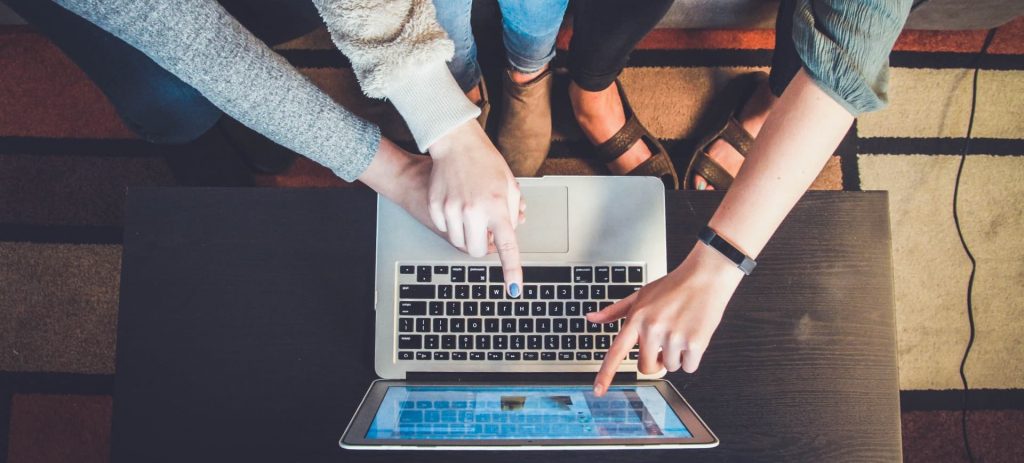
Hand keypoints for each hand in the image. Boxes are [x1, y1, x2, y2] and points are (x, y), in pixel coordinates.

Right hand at [427, 120, 524, 294]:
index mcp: (497, 206)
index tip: (514, 289)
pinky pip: (445, 229)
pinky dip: (452, 224)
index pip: (507, 246)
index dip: (511, 270)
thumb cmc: (485, 162)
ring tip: (472, 214)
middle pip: (476, 251)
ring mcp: (452, 209)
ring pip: (459, 243)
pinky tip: (456, 205)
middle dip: (482, 246)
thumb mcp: (509, 185)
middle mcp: (474, 211)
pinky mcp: (436, 207)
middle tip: (486, 231)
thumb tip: (511, 233)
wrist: (455, 143)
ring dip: (467, 236)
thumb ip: (513, 212)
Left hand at [588, 243, 744, 395]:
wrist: (705, 277)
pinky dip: (692, 357)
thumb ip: (615, 311)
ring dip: (676, 356)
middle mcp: (653, 329)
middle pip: (646, 367)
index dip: (606, 374)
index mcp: (637, 318)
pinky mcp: (695, 343)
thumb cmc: (673, 286)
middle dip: (655, 361)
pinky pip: (689, 367)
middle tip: (664, 343)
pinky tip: (693, 336)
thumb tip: (592, 318)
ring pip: (670, 367)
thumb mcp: (640, 295)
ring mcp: (673, 337)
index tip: (598, 391)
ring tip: (681, 331)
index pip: (616, 352)